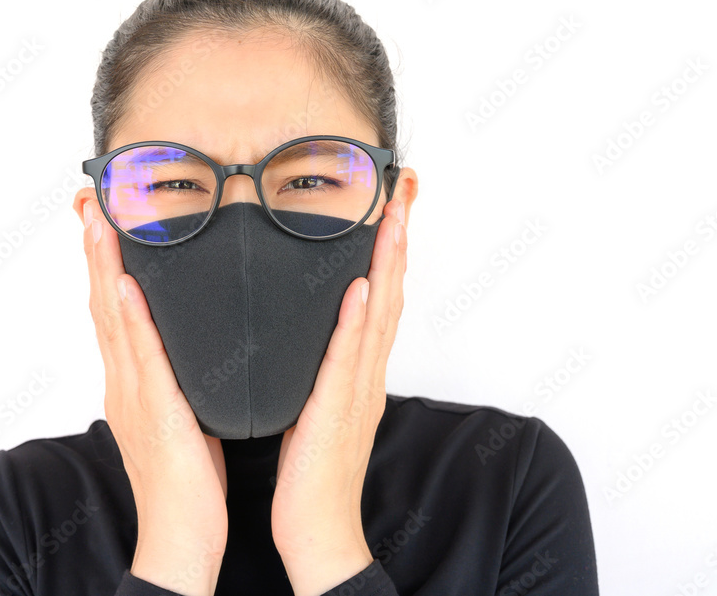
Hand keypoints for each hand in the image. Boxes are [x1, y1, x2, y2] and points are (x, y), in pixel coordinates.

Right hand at [77, 193, 228, 595]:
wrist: (182, 535)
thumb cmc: (186, 478)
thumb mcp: (181, 413)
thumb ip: (176, 378)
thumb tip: (187, 346)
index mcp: (132, 381)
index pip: (113, 309)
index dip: (105, 263)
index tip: (101, 221)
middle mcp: (124, 381)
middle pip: (103, 303)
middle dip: (96, 251)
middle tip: (88, 203)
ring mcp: (133, 395)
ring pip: (113, 320)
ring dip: (105, 268)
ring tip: (99, 222)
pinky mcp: (153, 413)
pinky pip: (142, 359)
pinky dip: (130, 320)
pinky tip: (124, 286)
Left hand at [271, 198, 406, 595]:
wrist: (316, 527)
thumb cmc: (311, 469)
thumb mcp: (315, 401)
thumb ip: (320, 363)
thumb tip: (312, 327)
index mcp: (358, 370)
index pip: (380, 294)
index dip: (389, 247)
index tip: (391, 203)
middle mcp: (366, 373)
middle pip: (391, 292)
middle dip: (398, 237)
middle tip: (404, 189)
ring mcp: (357, 390)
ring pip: (379, 316)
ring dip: (388, 263)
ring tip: (392, 217)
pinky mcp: (337, 412)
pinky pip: (348, 360)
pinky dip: (358, 323)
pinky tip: (364, 288)